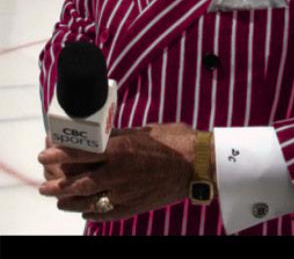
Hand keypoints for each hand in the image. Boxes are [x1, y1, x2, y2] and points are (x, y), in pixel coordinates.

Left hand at [38, 123, 195, 220]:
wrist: (198, 164)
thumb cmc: (173, 141)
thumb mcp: (143, 131)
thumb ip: (118, 137)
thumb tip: (98, 138)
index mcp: (119, 149)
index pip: (80, 153)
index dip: (58, 154)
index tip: (44, 153)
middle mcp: (118, 173)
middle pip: (78, 182)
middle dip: (57, 184)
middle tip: (45, 186)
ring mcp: (125, 193)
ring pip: (88, 201)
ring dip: (70, 201)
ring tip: (59, 200)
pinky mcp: (134, 207)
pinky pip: (106, 213)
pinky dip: (92, 213)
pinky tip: (85, 211)